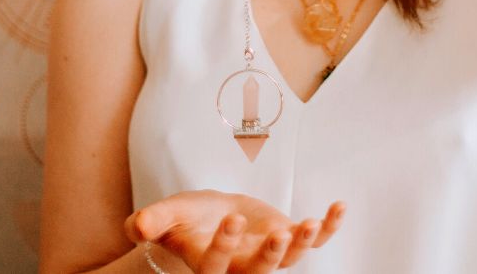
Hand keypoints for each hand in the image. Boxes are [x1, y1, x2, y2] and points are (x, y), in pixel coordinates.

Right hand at [124, 189, 345, 272]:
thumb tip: (137, 226)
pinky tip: (339, 208)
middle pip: (257, 273)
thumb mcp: (168, 214)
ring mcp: (267, 256)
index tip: (231, 218)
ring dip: (302, 245)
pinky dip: (328, 228)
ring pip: (288, 261)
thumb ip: (152, 220)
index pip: (214, 265)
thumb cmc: (187, 218)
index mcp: (208, 264)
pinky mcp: (287, 241)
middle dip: (269, 256)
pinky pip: (313, 240)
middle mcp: (240, 267)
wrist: (212, 216)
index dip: (223, 247)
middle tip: (278, 234)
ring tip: (309, 223)